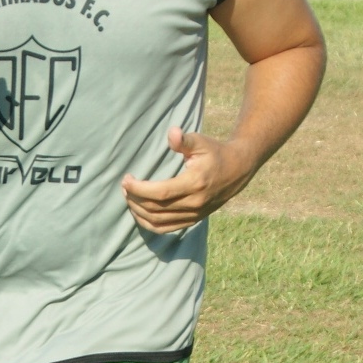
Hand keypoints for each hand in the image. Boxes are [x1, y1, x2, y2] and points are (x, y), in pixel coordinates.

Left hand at [122, 127, 255, 232]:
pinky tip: (139, 213)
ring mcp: (194, 214)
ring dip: (138, 211)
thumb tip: (172, 133)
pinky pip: (166, 229)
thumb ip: (184, 140)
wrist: (237, 170)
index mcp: (195, 183)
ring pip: (158, 221)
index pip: (161, 192)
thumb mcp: (201, 142)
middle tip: (125, 186)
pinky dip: (149, 224)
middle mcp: (195, 202)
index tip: (126, 179)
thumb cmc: (215, 153)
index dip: (139, 189)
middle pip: (156, 208)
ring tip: (129, 197)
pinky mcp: (193, 220)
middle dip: (135, 198)